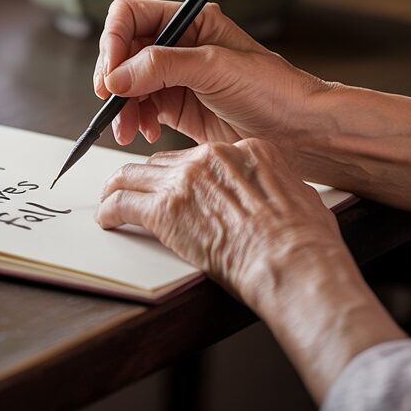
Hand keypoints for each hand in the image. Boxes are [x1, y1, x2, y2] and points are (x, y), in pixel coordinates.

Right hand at [94, 0, 332, 148]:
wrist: (301, 131)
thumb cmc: (274, 90)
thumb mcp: (217, 68)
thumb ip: (163, 66)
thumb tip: (117, 76)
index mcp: (190, 20)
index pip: (131, 16)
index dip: (113, 40)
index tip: (111, 72)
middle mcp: (179, 45)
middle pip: (123, 52)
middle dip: (113, 78)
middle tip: (111, 102)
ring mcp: (176, 77)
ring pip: (127, 84)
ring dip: (121, 106)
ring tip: (126, 129)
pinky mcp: (177, 107)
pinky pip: (141, 108)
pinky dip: (134, 120)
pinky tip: (145, 132)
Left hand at [96, 137, 342, 307]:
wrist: (292, 260)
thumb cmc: (304, 240)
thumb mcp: (300, 197)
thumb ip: (278, 189)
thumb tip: (279, 199)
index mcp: (246, 150)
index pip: (202, 154)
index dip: (185, 170)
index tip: (180, 183)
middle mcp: (212, 156)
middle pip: (165, 161)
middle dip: (148, 176)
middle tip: (135, 188)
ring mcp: (185, 180)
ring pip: (136, 174)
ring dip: (118, 187)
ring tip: (109, 197)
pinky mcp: (164, 209)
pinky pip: (123, 203)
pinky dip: (109, 210)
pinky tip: (106, 219)